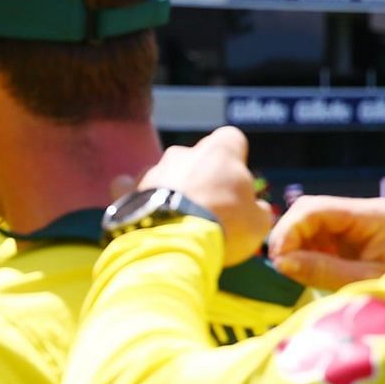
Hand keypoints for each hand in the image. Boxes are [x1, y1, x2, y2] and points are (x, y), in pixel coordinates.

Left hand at [135, 126, 273, 265]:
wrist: (172, 244)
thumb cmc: (224, 227)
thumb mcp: (258, 222)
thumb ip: (257, 209)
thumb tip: (256, 209)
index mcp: (219, 152)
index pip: (231, 139)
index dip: (235, 158)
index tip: (235, 181)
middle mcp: (182, 154)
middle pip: (195, 157)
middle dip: (201, 176)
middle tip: (208, 206)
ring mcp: (151, 171)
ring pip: (164, 173)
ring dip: (171, 189)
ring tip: (176, 218)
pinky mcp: (126, 192)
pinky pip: (128, 188)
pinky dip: (134, 197)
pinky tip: (139, 212)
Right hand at [269, 195, 384, 290]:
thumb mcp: (368, 279)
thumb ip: (324, 270)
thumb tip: (280, 263)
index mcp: (372, 216)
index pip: (314, 208)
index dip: (288, 230)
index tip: (277, 260)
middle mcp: (363, 214)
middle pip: (309, 212)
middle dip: (289, 238)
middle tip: (281, 268)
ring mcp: (358, 227)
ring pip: (311, 226)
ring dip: (297, 248)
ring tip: (296, 272)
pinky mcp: (355, 240)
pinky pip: (322, 240)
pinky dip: (309, 255)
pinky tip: (311, 271)